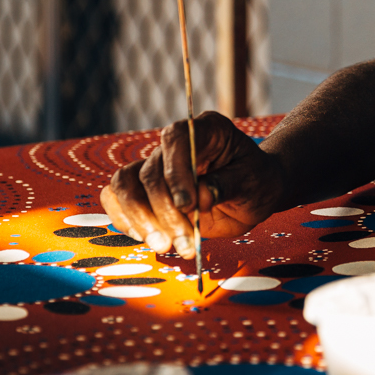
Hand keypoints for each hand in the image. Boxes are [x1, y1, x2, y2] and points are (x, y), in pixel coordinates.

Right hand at [101, 111, 282, 258]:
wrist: (254, 193)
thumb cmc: (257, 182)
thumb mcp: (254, 182)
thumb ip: (226, 185)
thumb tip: (200, 197)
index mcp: (207, 129)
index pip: (176, 139)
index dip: (175, 172)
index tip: (188, 206)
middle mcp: (176, 143)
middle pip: (149, 171)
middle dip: (163, 211)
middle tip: (182, 242)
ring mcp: (158, 165)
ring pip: (126, 184)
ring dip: (140, 219)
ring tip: (164, 246)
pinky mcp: (146, 190)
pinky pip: (117, 197)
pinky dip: (125, 219)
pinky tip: (148, 238)